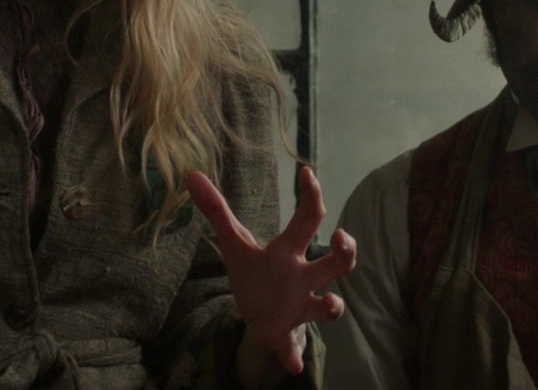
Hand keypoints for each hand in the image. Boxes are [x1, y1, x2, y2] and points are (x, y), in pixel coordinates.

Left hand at [186, 165, 356, 386]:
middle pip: (337, 263)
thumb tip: (190, 174)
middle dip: (346, 251)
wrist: (257, 320)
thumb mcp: (234, 244)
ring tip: (328, 303)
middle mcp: (302, 277)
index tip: (306, 173)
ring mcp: (298, 307)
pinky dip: (293, 355)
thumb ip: (216, 210)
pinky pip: (293, 346)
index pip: (308, 219)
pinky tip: (291, 365)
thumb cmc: (255, 276)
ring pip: (328, 307)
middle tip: (341, 238)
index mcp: (288, 252)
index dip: (311, 196)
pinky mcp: (284, 334)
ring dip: (331, 305)